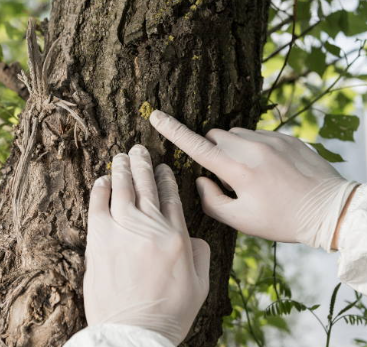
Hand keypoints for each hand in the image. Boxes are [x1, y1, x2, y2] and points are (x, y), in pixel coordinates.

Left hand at [84, 145, 209, 344]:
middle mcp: (149, 227)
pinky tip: (103, 179)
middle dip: (143, 164)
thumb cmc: (169, 312)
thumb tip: (191, 235)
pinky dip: (100, 189)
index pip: (171, 197)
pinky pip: (98, 205)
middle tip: (139, 149)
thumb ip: (200, 254)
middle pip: (145, 186)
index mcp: (176, 237)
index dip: (166, 178)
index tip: (163, 167)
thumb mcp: (200, 286)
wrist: (133, 332)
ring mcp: (121, 231)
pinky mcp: (98, 240)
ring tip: (122, 155)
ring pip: (121, 189)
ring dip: (122, 169)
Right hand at [149, 110, 357, 250]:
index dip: (173, 130)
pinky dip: (253, 148)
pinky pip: (257, 135)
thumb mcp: (241, 221)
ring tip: (251, 174)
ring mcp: (272, 139)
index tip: (156, 115)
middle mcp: (253, 149)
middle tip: (226, 177)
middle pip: (215, 136)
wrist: (330, 210)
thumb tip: (201, 180)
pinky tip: (269, 169)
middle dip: (212, 150)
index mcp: (239, 170)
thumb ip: (211, 201)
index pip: (197, 146)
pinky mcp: (286, 137)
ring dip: (232, 148)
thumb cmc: (282, 220)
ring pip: (235, 134)